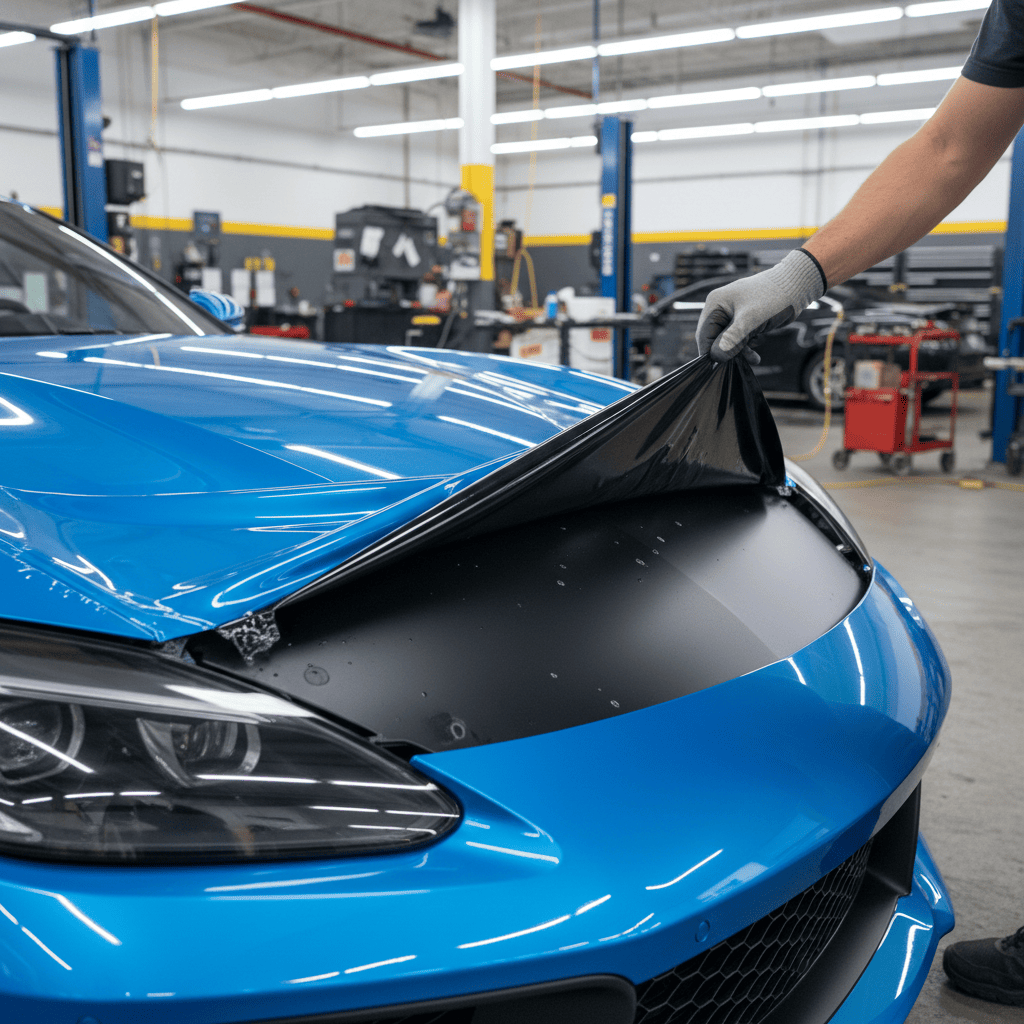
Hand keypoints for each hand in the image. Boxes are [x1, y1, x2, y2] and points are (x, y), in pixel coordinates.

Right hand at [696, 249, 825, 361]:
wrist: (796, 286)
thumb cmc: (773, 297)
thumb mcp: (751, 319)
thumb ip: (732, 338)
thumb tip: (716, 356)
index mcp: (715, 304)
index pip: (703, 335)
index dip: (710, 352)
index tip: (721, 365)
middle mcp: (720, 309)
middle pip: (714, 340)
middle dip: (728, 352)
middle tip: (742, 360)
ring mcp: (732, 315)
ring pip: (727, 342)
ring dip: (739, 351)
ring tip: (754, 356)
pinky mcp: (743, 320)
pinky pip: (738, 339)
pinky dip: (746, 348)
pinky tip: (755, 356)